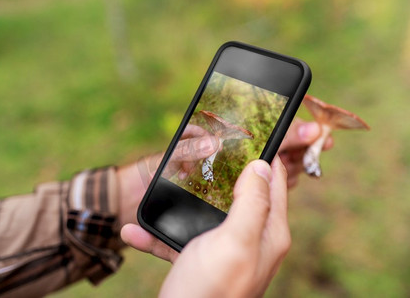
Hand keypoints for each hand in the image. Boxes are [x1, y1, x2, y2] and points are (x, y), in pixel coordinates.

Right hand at [119, 118, 332, 261]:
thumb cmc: (209, 292)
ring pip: (205, 211)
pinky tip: (135, 230)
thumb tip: (262, 165)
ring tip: (163, 183)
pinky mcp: (199, 261)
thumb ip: (252, 202)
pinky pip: (179, 238)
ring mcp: (223, 251)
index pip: (274, 181)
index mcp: (266, 232)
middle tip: (203, 147)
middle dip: (221, 170)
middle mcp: (249, 239)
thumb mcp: (235, 241)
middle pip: (240, 192)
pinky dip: (159, 234)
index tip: (253, 127)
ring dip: (183, 199)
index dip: (268, 152)